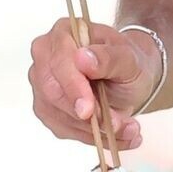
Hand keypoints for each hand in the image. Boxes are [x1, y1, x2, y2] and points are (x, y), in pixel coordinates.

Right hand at [27, 18, 160, 150]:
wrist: (129, 79)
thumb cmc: (128, 63)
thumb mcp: (129, 59)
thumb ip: (109, 58)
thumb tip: (83, 59)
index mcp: (63, 34)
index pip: (58, 62)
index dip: (72, 87)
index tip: (88, 110)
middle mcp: (45, 57)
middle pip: (51, 92)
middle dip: (84, 115)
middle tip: (117, 124)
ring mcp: (42, 84)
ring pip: (56, 114)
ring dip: (92, 130)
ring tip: (128, 130)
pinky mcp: (48, 109)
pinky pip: (63, 129)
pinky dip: (90, 137)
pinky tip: (114, 136)